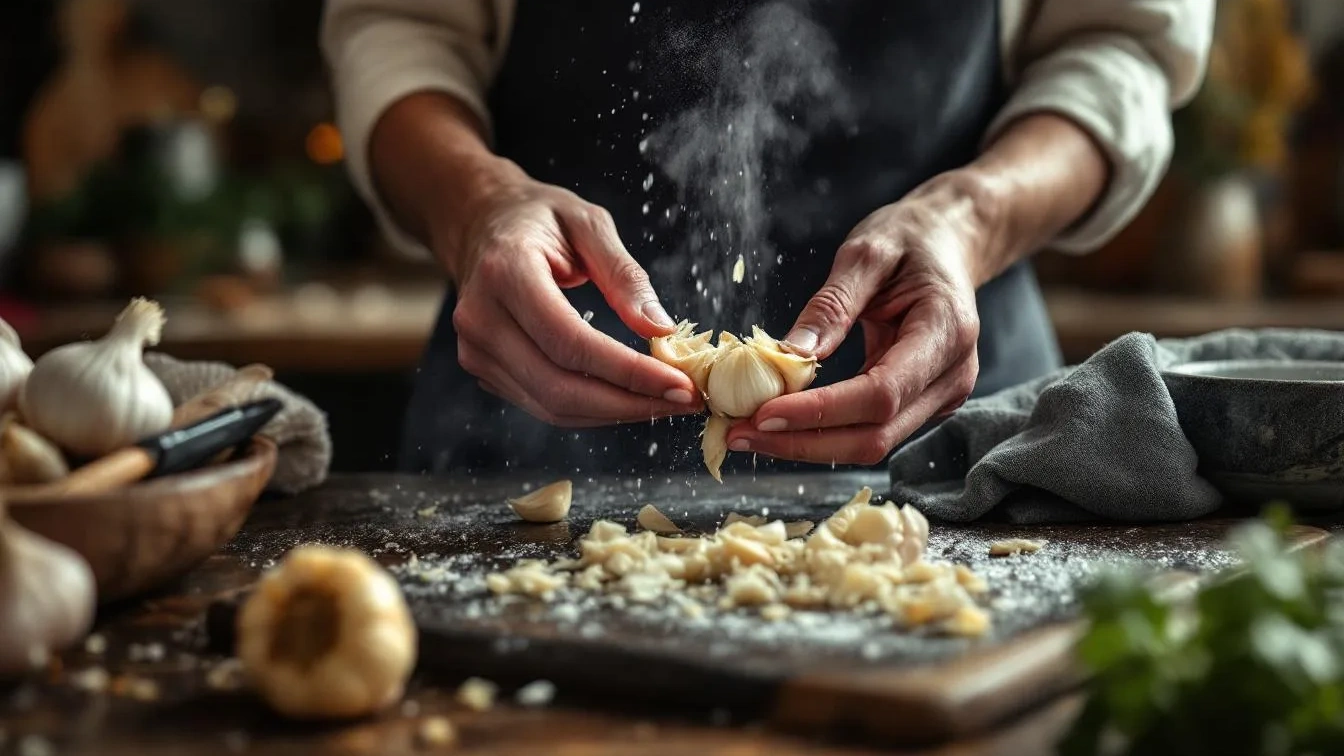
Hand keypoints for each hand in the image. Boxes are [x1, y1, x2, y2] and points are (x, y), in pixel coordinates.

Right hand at [443, 172, 701, 426]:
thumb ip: (625, 275)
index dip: (629, 373)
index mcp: (505, 273)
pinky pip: (542, 404)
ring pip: (552, 406)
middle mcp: (481, 318)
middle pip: (559, 387)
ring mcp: (475, 350)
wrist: (479, 223)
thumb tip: (661, 329)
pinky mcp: (482, 368)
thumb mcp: (589, 224)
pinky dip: (591, 409)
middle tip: (684, 401)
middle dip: (630, 403)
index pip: (570, 342)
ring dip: (615, 412)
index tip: (681, 385)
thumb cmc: (538, 218)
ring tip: (664, 402)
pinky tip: (627, 396)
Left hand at [725, 174, 990, 463]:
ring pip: (872, 444)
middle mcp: (951, 376)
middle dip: (803, 442)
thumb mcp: (868, 253)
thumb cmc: (911, 240)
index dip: (821, 412)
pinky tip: (783, 422)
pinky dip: (824, 433)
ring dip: (808, 445)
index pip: (880, 393)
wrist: (950, 243)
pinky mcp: (923, 406)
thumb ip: (831, 305)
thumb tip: (788, 355)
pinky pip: (871, 431)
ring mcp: (941, 397)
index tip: (763, 415)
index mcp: (947, 332)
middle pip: (875, 435)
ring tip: (750, 432)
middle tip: (739, 433)